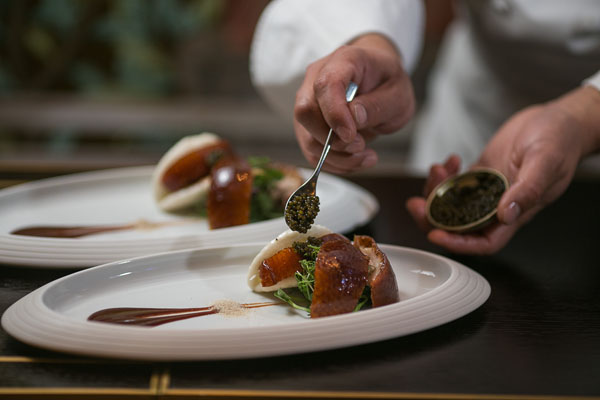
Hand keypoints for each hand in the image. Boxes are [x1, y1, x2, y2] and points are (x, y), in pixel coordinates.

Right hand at [294, 33, 415, 173]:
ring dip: (336, 157)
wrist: (379, 82)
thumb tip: (354, 118)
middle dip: (332, 140)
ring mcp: (309, 101)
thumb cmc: (388, 83)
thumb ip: (378, 105)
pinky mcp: (308, 124)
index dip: (335, 114)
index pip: (325, 85)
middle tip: (360, 146)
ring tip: (366, 156)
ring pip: (307, 137)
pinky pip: (312, 150)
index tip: (351, 136)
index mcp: (343, 60)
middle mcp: (317, 78)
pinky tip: (356, 159)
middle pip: (305, 112)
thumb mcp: (398, 93)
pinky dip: (334, 162)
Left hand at [406, 86, 599, 254]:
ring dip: (436, 193)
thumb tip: (506, 215)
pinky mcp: (481, 174)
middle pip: (459, 226)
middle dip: (433, 219)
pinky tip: (449, 161)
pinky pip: (455, 183)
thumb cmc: (561, 142)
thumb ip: (527, 190)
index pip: (484, 241)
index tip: (436, 235)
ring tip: (436, 169)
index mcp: (515, 212)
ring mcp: (487, 190)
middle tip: (415, 203)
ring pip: (452, 204)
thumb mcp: (545, 163)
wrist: (559, 120)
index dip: (459, 244)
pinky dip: (445, 175)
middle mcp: (498, 206)